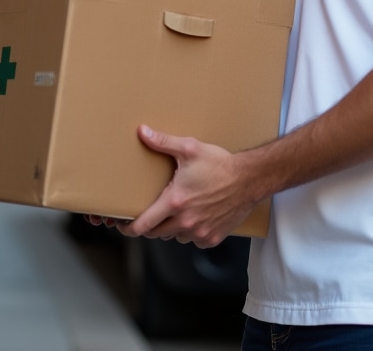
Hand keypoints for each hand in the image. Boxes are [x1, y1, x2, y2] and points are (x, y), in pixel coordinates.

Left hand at [117, 125, 257, 247]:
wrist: (249, 179)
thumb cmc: (220, 164)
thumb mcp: (190, 149)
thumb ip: (162, 142)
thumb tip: (142, 132)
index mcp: (175, 202)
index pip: (143, 225)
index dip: (129, 228)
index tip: (124, 225)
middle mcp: (185, 221)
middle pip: (156, 234)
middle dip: (151, 225)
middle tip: (153, 211)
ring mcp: (199, 232)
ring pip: (175, 237)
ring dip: (173, 227)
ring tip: (179, 209)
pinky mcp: (212, 237)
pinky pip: (194, 240)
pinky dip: (192, 231)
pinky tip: (197, 215)